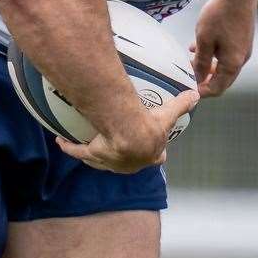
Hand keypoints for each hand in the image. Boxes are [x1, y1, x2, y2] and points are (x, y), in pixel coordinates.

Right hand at [59, 88, 198, 173]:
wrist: (129, 134)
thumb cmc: (150, 126)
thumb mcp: (169, 114)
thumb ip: (182, 104)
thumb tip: (196, 94)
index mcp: (149, 156)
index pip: (156, 157)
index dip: (156, 154)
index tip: (156, 149)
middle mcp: (129, 164)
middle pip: (128, 163)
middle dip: (126, 157)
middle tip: (122, 144)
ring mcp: (109, 162)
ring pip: (101, 161)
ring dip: (97, 155)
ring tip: (92, 145)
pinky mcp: (93, 155)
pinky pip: (78, 152)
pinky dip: (69, 147)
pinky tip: (61, 141)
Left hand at [191, 0, 256, 97]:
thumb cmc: (221, 14)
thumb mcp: (204, 40)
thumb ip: (200, 62)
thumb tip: (197, 79)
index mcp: (233, 63)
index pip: (218, 88)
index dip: (202, 91)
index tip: (188, 88)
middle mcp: (242, 58)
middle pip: (222, 79)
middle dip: (205, 79)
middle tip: (189, 75)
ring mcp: (244, 48)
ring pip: (224, 65)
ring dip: (208, 66)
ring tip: (191, 60)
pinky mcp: (243, 38)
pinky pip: (227, 53)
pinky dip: (214, 54)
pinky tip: (200, 46)